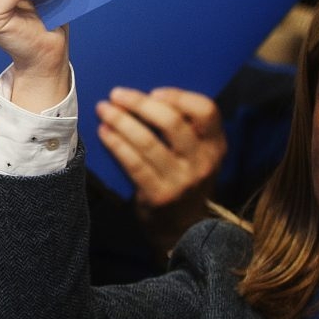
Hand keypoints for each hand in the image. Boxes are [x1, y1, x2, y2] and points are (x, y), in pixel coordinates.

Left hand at [96, 86, 225, 254]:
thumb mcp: (195, 153)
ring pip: (148, 142)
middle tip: (116, 94)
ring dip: (121, 121)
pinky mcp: (159, 195)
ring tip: (103, 109)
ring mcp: (182, 181)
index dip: (178, 96)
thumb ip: (182, 127)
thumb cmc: (182, 176)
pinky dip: (116, 144)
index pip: (206, 111)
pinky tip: (104, 132)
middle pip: (172, 123)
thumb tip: (142, 97)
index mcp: (215, 145)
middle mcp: (203, 162)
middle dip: (140, 104)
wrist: (182, 226)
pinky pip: (134, 163)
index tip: (153, 92)